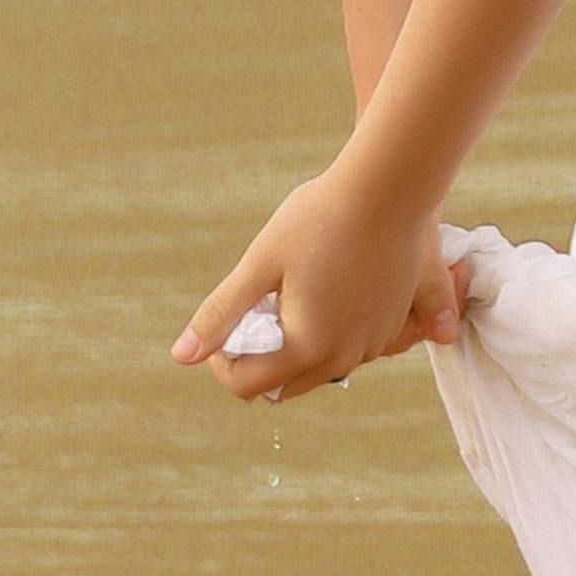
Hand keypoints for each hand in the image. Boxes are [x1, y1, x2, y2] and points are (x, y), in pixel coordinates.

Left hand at [174, 155, 471, 404]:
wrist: (390, 188)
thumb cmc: (321, 219)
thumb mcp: (260, 263)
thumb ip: (222, 313)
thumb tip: (181, 355)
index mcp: (307, 348)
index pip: (247, 386)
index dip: (222, 360)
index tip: (228, 318)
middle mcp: (346, 357)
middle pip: (284, 386)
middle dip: (261, 356)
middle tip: (260, 305)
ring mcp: (375, 344)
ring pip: (320, 368)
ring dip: (298, 346)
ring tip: (294, 289)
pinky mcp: (394, 326)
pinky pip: (352, 348)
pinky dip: (332, 333)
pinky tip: (329, 286)